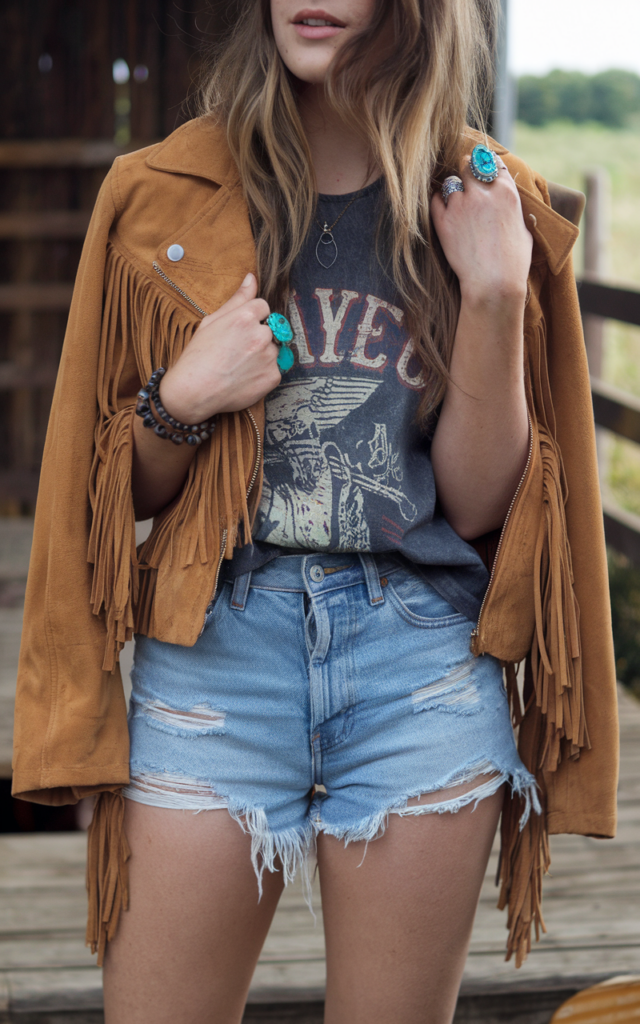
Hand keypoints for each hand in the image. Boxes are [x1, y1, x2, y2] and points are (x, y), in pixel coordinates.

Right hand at [159, 273, 280, 423]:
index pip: (264, 308)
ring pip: (274, 349)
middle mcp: (261, 334)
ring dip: (262, 355)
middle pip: (270, 328)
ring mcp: (269, 357)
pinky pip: (275, 370)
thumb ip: (237, 299)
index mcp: (246, 316)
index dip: (252, 319)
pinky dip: (263, 373)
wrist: (194, 391)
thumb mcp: (212, 321)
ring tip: (240, 365)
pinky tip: (245, 377)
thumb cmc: (198, 355)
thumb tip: (252, 278)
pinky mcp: (273, 377)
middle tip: (237, 351)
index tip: (239, 331)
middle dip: (258, 336)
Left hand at [430, 155, 532, 308]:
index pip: (493, 163)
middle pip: (468, 165)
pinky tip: (444, 210)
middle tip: (465, 179)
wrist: (494, 284)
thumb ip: (514, 212)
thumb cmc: (514, 263)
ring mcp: (461, 206)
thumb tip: (510, 208)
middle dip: (466, 169)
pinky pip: (435, 199)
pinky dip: (438, 202)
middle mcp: (483, 194)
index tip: (482, 169)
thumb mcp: (524, 231)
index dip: (486, 165)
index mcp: (506, 192)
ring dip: (453, 190)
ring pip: (451, 183)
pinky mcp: (443, 221)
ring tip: (457, 205)